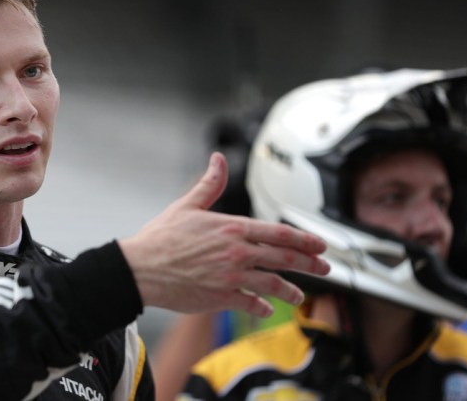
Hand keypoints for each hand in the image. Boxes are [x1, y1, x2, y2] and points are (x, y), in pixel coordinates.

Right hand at [118, 152, 328, 316]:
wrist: (141, 269)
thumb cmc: (160, 238)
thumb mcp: (187, 205)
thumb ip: (210, 184)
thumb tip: (218, 159)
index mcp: (232, 227)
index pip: (279, 233)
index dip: (304, 240)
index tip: (320, 245)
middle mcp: (237, 252)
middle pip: (285, 259)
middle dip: (310, 264)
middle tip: (325, 269)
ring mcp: (232, 277)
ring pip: (273, 284)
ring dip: (290, 290)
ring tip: (298, 295)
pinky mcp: (222, 297)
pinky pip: (251, 304)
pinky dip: (262, 306)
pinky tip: (266, 308)